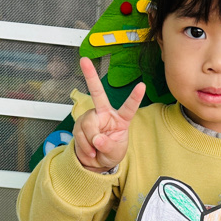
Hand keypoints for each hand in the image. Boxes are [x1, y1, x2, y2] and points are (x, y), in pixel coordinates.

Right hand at [73, 57, 144, 171]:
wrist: (95, 161)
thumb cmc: (110, 152)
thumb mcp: (115, 153)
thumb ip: (108, 146)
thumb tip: (97, 139)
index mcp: (120, 119)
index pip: (129, 107)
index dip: (135, 97)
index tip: (142, 86)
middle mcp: (104, 113)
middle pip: (97, 94)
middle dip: (90, 76)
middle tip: (83, 60)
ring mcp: (91, 117)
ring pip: (87, 125)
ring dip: (89, 142)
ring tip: (95, 150)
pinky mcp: (80, 124)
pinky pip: (79, 135)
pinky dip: (83, 146)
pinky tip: (88, 150)